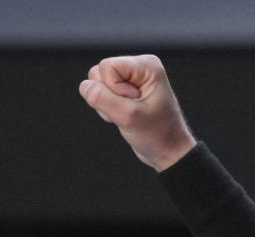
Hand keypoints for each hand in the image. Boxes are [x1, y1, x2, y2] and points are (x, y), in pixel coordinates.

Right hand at [79, 54, 196, 171]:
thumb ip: (102, 98)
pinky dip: (108, 110)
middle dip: (109, 97)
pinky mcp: (124, 91)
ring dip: (107, 105)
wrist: (168, 153)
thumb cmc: (158, 135)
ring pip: (96, 83)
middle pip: (99, 72)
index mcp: (147, 65)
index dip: (114, 90)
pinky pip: (100, 94)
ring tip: (128, 116)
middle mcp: (139, 67)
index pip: (107, 66)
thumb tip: (85, 86)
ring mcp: (131, 79)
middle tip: (132, 111)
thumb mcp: (128, 117)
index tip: (135, 103)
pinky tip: (125, 118)